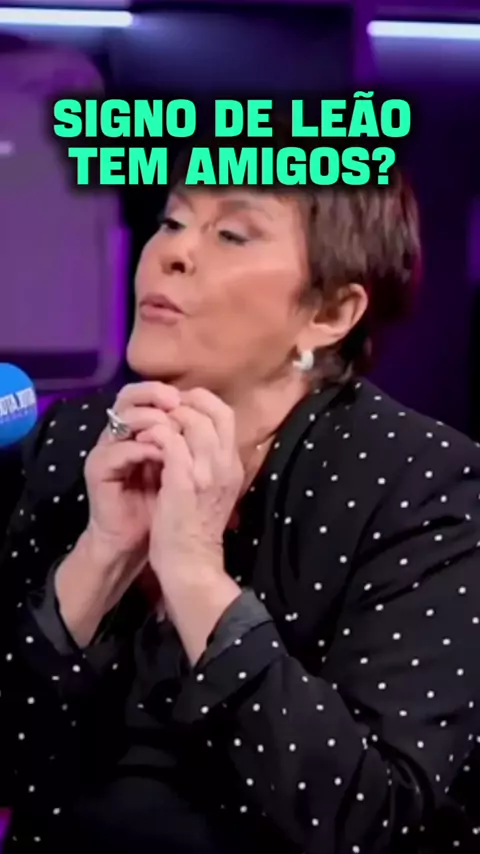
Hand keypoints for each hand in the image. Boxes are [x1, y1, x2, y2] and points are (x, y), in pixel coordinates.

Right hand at [83, 381, 180, 563]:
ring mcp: (106, 449)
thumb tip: (215, 416)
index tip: (194, 398)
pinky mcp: (97, 468)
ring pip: (122, 417)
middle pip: (129, 395)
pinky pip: (119, 449)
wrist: (136, 541)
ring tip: (173, 428)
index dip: (170, 391)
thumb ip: (192, 442)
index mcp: (138, 430)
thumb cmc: (162, 506)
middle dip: (155, 394)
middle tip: (176, 401)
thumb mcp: (183, 469)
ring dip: (150, 419)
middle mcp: (119, 434)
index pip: (148, 394)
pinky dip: (142, 448)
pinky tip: (161, 454)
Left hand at [136, 388, 243, 661]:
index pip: (225, 414)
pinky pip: (170, 440)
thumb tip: (192, 435)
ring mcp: (207, 471)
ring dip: (165, 417)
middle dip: (182, 403)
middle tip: (159, 411)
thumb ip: (209, 462)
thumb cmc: (194, 528)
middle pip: (213, 410)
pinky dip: (154, 434)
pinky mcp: (184, 481)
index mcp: (233, 464)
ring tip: (147, 426)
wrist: (190, 564)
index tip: (176, 407)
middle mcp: (226, 464)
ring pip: (191, 419)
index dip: (200, 402)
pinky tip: (141, 442)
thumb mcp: (212, 491)